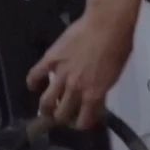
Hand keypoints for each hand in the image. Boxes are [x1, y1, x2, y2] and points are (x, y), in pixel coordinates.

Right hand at [26, 2, 136, 129]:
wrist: (107, 25)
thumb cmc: (118, 48)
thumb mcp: (114, 76)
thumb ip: (102, 90)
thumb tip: (96, 99)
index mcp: (94, 94)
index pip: (84, 120)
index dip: (81, 124)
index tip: (81, 122)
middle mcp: (75, 89)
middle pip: (62, 113)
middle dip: (62, 118)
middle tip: (62, 115)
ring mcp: (61, 75)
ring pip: (47, 100)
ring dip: (45, 108)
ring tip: (46, 110)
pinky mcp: (51, 59)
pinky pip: (35, 75)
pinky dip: (32, 83)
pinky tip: (33, 86)